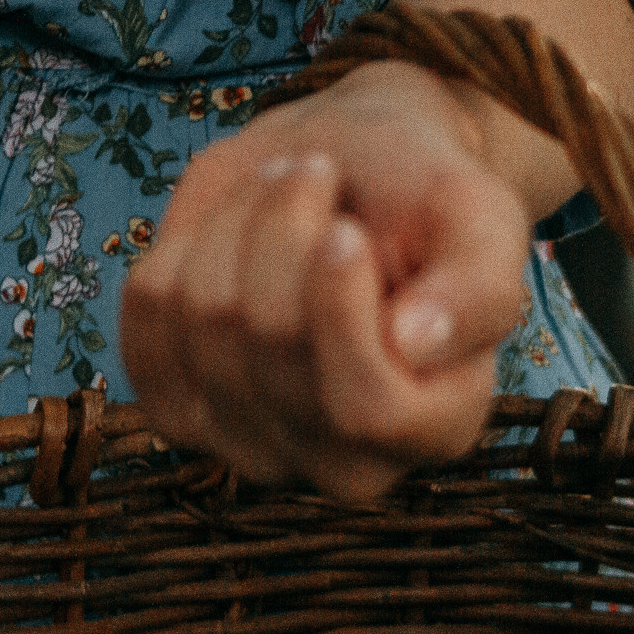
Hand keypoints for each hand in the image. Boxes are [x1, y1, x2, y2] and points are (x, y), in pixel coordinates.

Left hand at [119, 61, 537, 502]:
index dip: (338, 308)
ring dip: (237, 223)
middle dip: (283, 229)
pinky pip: (147, 320)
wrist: (357, 170)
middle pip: (271, 348)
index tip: (344, 229)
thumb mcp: (486, 217)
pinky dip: (181, 246)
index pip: (367, 410)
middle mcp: (346, 463)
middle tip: (317, 172)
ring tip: (285, 188)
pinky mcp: (178, 411)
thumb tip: (414, 344)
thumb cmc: (427, 198)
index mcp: (439, 426)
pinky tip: (230, 231)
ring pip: (204, 323)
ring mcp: (252, 448)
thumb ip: (482, 286)